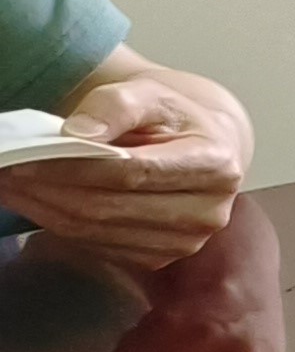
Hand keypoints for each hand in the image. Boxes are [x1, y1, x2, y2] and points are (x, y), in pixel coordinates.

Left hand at [13, 54, 254, 271]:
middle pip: (111, 206)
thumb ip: (117, 105)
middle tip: (6, 171)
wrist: (202, 145)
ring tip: (11, 184)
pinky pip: (97, 245)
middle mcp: (208, 212)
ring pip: (98, 231)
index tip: (25, 159)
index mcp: (216, 165)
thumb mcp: (152, 93)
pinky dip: (59, 224)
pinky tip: (38, 202)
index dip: (74, 167)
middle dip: (49, 189)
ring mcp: (186, 242)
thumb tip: (77, 134)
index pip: (133, 172)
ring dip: (45, 209)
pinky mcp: (161, 258)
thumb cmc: (174, 118)